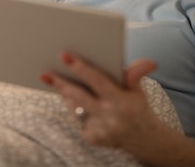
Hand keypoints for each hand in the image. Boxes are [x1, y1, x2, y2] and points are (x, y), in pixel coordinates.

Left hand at [42, 53, 161, 152]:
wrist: (143, 138)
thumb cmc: (137, 106)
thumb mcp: (139, 89)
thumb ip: (136, 74)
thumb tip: (149, 62)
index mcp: (122, 101)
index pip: (98, 81)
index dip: (81, 68)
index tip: (65, 55)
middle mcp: (110, 117)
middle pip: (79, 97)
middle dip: (61, 83)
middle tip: (45, 73)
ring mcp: (100, 130)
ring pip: (75, 107)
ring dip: (65, 93)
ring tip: (53, 79)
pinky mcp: (93, 139)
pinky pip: (77, 118)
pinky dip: (74, 107)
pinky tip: (69, 97)